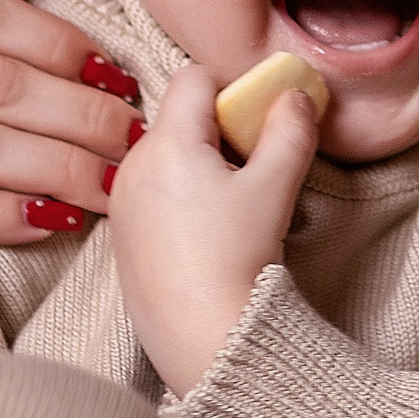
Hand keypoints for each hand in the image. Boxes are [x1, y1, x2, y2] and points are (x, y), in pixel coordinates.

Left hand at [108, 63, 320, 397]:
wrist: (205, 340)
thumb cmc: (237, 261)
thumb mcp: (277, 186)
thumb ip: (292, 129)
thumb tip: (296, 95)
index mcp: (166, 144)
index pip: (195, 77)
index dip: (234, 87)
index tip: (261, 120)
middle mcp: (132, 166)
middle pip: (179, 115)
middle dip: (221, 128)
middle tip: (255, 165)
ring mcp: (122, 203)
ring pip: (166, 153)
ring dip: (201, 161)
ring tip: (235, 203)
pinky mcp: (122, 236)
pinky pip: (153, 190)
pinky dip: (181, 193)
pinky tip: (209, 230)